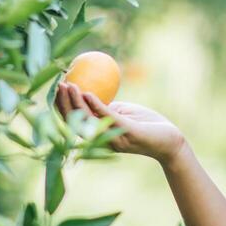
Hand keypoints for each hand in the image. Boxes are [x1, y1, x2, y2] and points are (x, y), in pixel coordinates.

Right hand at [54, 80, 185, 164]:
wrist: (169, 140)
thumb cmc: (146, 124)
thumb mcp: (122, 113)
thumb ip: (106, 108)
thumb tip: (89, 92)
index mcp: (98, 135)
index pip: (74, 122)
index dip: (62, 107)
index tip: (56, 89)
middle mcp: (101, 140)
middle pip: (75, 122)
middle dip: (63, 104)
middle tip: (58, 86)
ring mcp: (113, 137)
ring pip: (88, 120)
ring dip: (75, 102)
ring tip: (69, 86)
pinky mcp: (126, 133)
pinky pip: (108, 118)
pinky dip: (96, 105)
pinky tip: (88, 93)